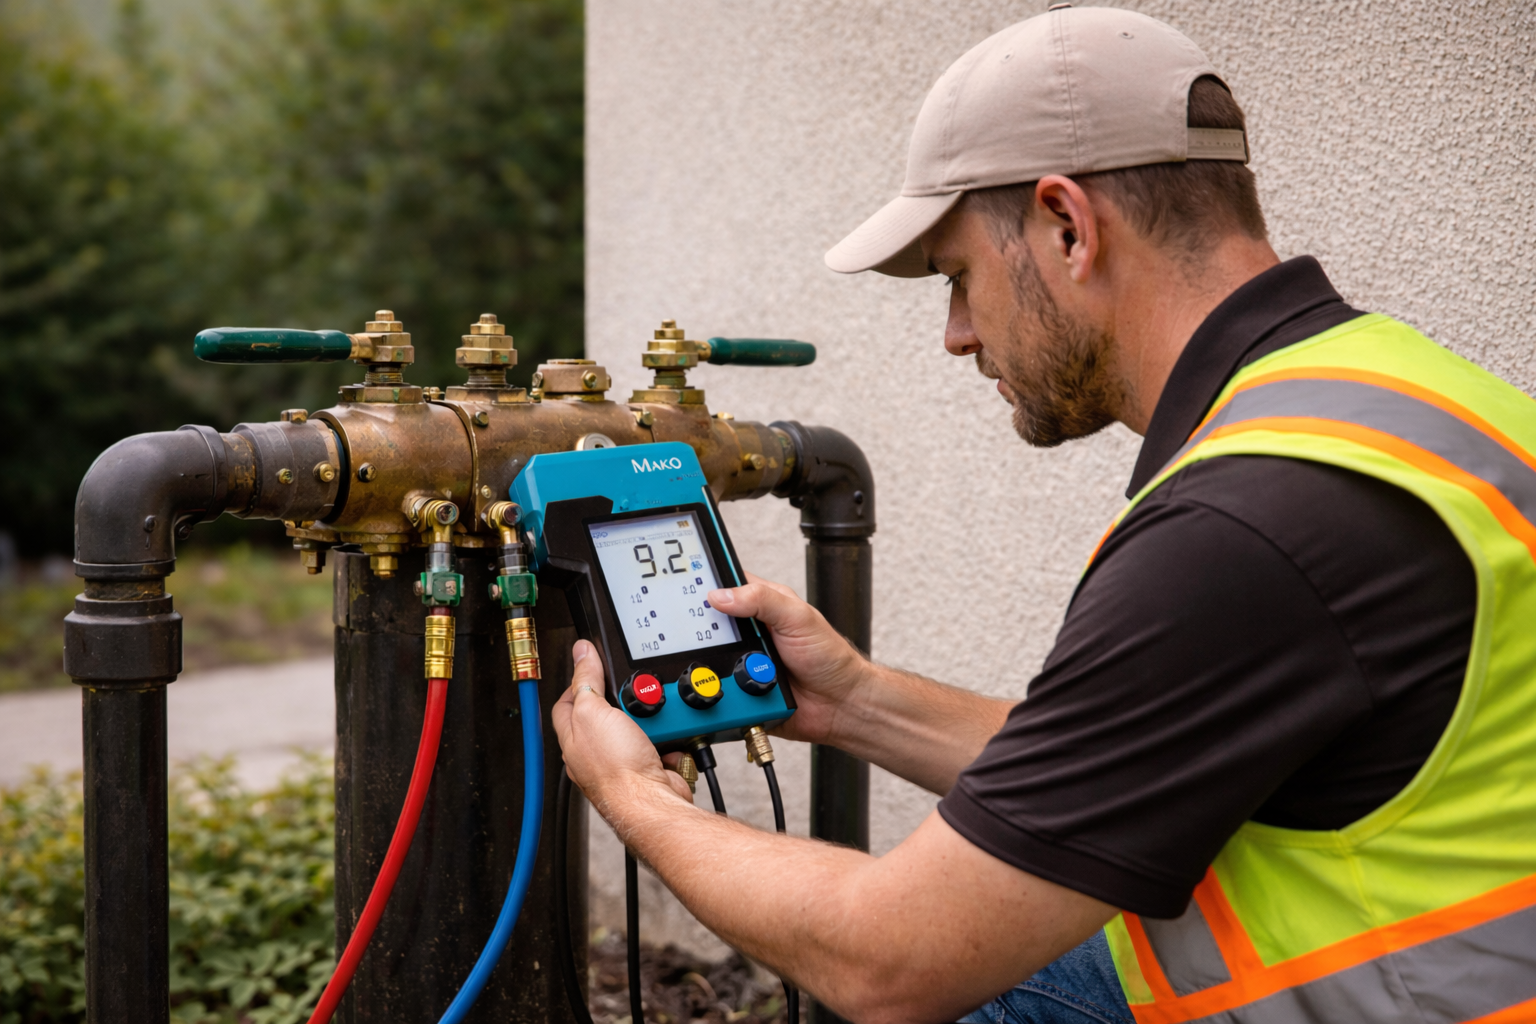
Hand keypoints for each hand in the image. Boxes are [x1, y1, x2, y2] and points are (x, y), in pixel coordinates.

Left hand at [552, 640, 693, 826]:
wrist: (652, 803)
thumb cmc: (615, 769)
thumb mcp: (593, 712)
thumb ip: (586, 681)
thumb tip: (581, 652)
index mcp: (573, 737)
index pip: (568, 701)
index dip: (580, 681)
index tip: (595, 666)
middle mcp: (595, 751)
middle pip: (606, 711)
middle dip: (623, 700)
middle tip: (633, 693)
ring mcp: (623, 760)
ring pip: (637, 725)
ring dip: (650, 719)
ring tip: (654, 718)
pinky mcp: (649, 768)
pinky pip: (660, 743)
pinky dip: (667, 740)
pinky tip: (667, 740)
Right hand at [708, 573, 868, 746]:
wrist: (839, 704)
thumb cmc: (829, 657)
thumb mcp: (798, 617)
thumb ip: (762, 600)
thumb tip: (721, 595)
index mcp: (762, 604)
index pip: (726, 585)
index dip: (706, 585)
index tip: (686, 588)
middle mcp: (749, 631)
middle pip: (709, 625)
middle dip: (705, 633)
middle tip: (719, 638)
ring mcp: (743, 660)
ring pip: (709, 659)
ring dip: (716, 665)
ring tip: (741, 668)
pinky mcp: (740, 689)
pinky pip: (719, 688)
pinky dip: (723, 690)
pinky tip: (738, 690)